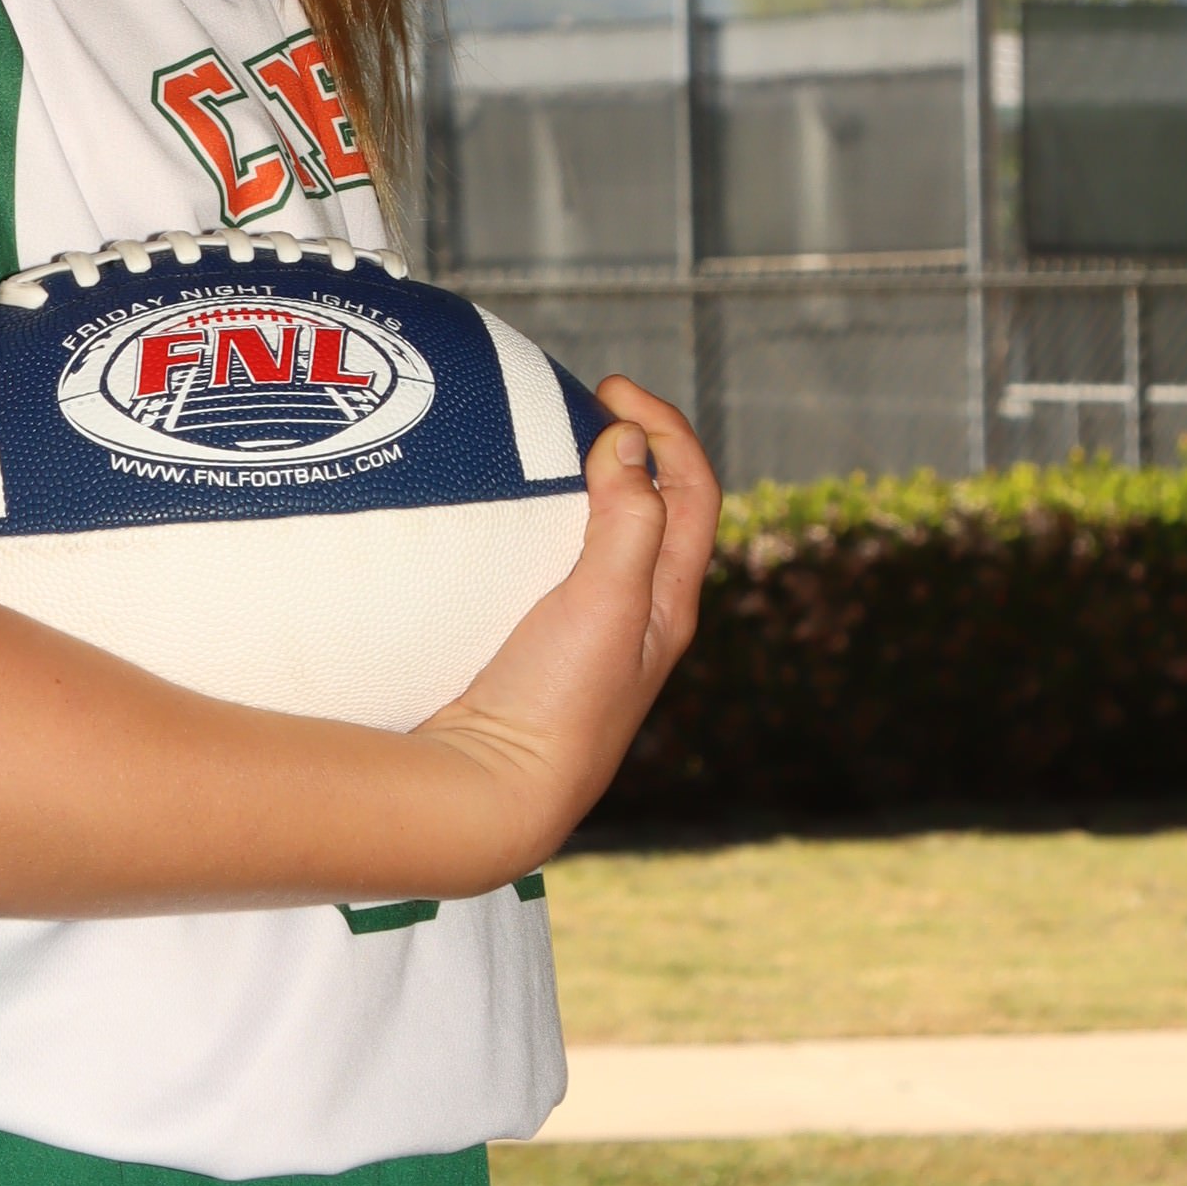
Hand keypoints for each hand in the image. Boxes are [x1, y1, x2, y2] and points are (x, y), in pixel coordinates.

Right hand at [408, 378, 718, 884]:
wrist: (493, 795)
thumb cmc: (558, 706)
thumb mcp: (605, 603)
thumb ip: (626, 521)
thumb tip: (630, 441)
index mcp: (668, 604)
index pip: (695, 492)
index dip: (667, 429)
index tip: (611, 390)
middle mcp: (639, 620)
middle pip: (660, 511)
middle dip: (633, 446)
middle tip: (580, 406)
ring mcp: (589, 638)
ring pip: (607, 541)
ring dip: (588, 486)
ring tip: (540, 450)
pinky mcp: (537, 652)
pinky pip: (553, 570)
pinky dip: (541, 529)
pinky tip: (492, 523)